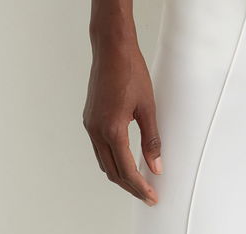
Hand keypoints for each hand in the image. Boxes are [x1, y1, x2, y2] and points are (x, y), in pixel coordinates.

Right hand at [82, 38, 162, 205]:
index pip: (127, 170)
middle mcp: (96, 131)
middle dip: (130, 186)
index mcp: (112, 130)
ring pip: (104, 161)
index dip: (140, 187)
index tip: (152, 196)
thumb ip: (151, 139)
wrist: (112, 50)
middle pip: (112, 171)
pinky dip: (112, 158)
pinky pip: (99, 147)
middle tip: (147, 193)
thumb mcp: (147, 107)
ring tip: (139, 179)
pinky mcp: (89, 118)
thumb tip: (156, 166)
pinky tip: (125, 157)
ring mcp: (90, 125)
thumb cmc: (131, 72)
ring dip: (120, 174)